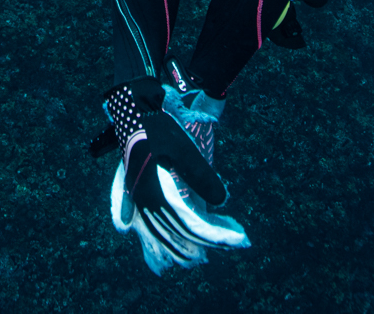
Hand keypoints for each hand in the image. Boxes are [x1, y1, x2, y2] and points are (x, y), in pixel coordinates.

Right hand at [102, 74, 249, 273]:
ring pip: (160, 236)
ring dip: (180, 250)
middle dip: (206, 243)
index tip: (241, 240)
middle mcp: (144, 203)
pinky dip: (151, 249)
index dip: (218, 235)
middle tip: (234, 244)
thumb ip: (201, 175)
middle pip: (179, 233)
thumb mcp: (183, 148)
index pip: (192, 225)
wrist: (132, 110)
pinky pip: (143, 232)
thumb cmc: (158, 127)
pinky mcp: (134, 197)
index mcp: (155, 193)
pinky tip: (157, 264)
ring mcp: (136, 202)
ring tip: (198, 260)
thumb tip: (222, 200)